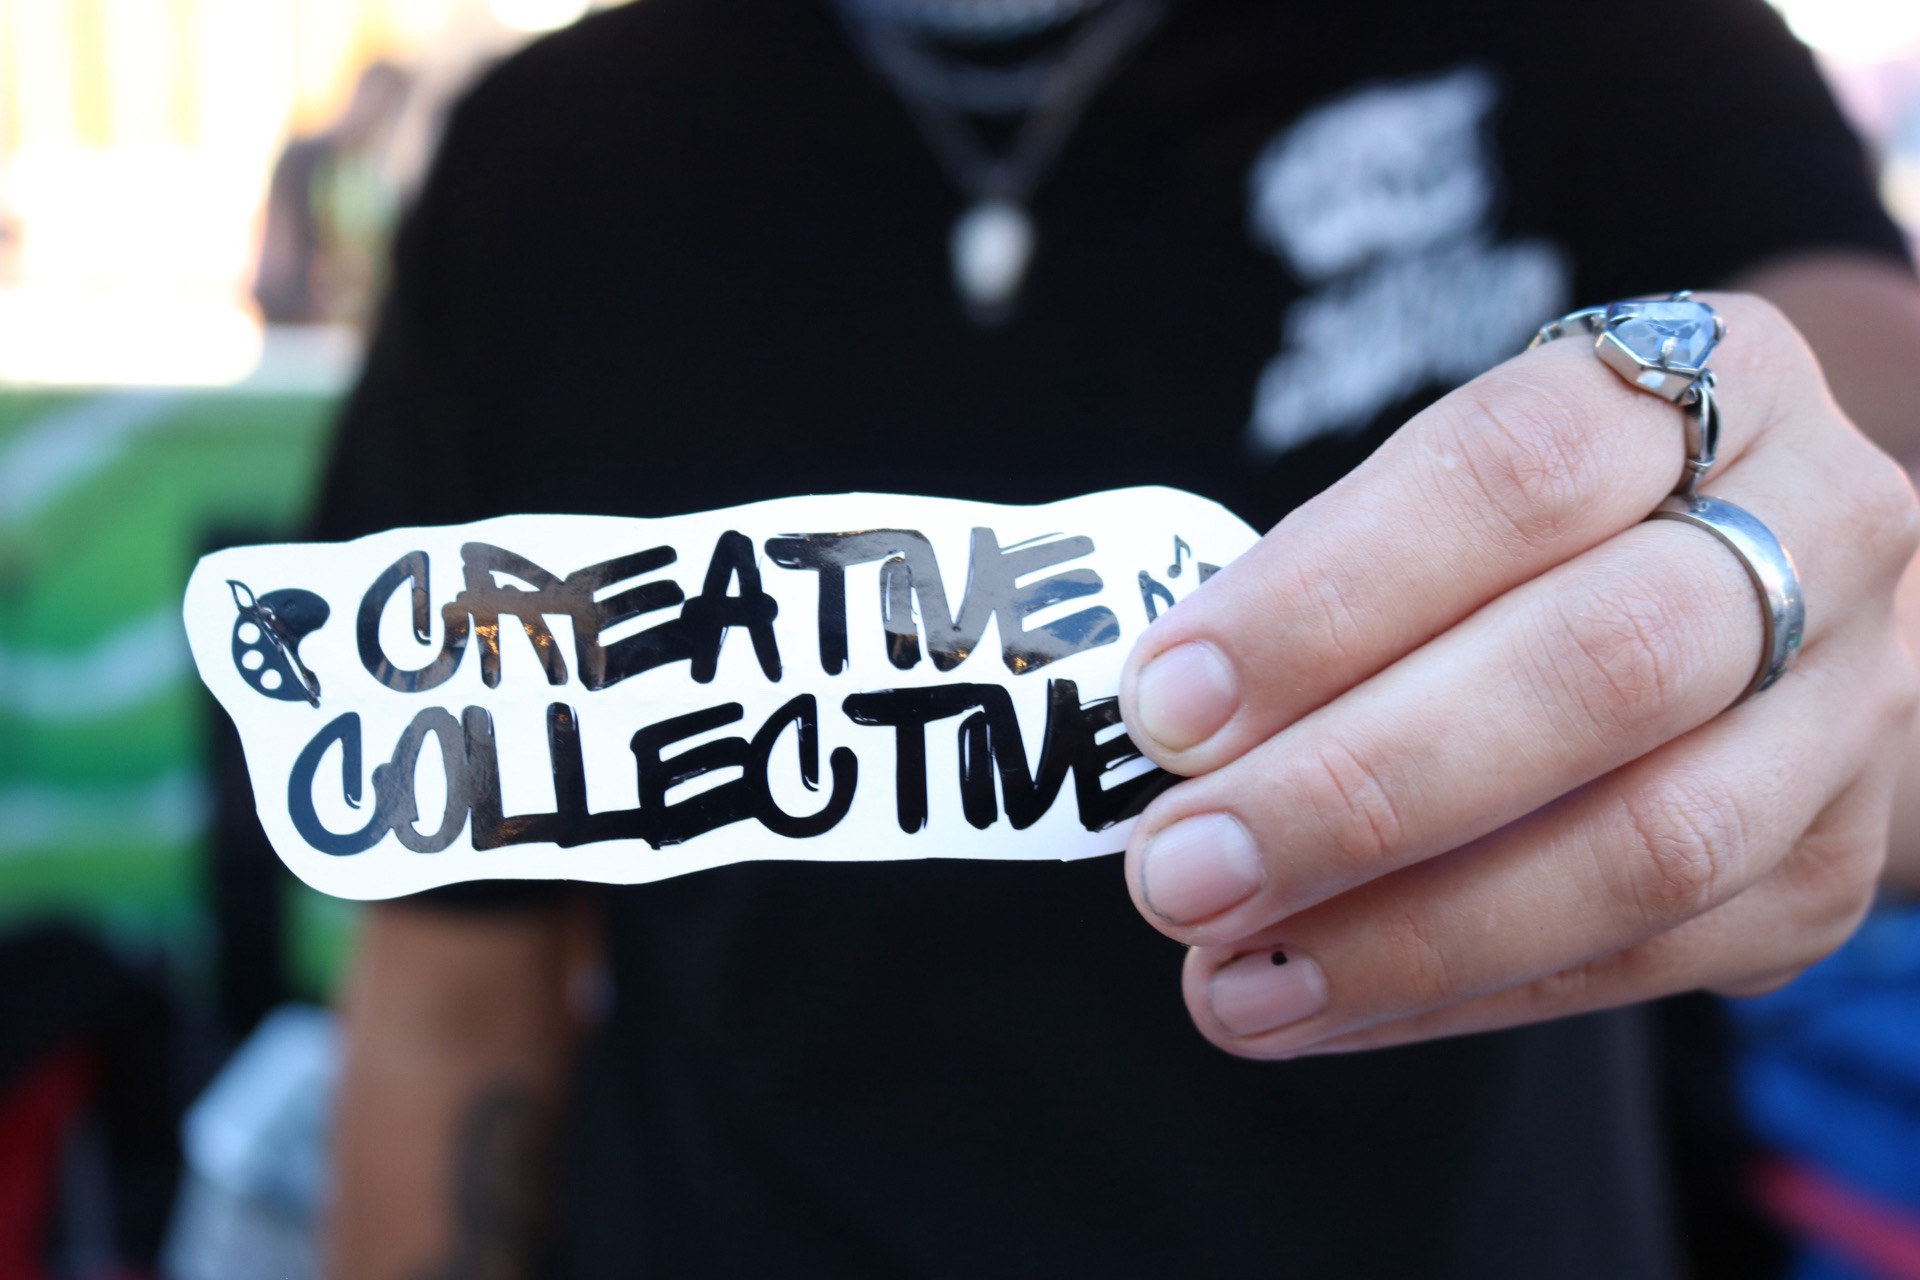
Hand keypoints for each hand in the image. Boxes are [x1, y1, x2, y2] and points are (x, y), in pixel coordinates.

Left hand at [1117, 292, 1919, 1058]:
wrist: (1776, 606)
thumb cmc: (1554, 534)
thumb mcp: (1465, 490)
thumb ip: (1334, 583)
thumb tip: (1170, 729)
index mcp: (1709, 380)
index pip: (1510, 470)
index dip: (1326, 598)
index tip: (1167, 707)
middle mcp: (1819, 529)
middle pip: (1599, 666)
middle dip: (1357, 791)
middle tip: (1179, 873)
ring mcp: (1847, 709)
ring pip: (1650, 844)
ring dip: (1408, 932)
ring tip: (1233, 978)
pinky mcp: (1830, 862)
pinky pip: (1651, 958)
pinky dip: (1465, 993)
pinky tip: (1327, 1002)